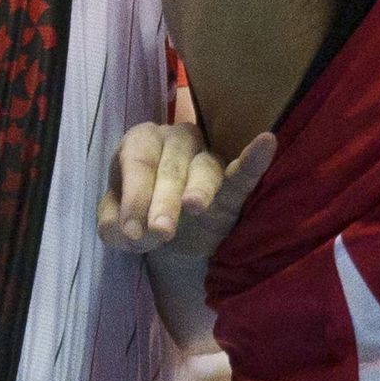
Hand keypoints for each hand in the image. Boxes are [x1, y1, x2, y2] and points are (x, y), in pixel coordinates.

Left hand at [98, 123, 275, 261]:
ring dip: (198, 188)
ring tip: (194, 206)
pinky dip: (253, 160)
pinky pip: (242, 171)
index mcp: (142, 142)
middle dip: (163, 200)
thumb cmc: (141, 217)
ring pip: (204, 168)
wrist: (175, 239)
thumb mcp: (117, 225)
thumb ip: (113, 226)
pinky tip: (265, 143)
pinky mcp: (232, 182)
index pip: (138, 161)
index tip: (132, 232)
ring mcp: (206, 157)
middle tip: (161, 231)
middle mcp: (175, 140)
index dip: (135, 195)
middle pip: (170, 167)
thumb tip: (126, 229)